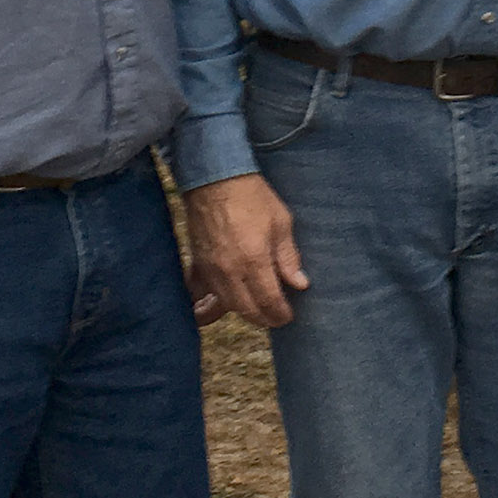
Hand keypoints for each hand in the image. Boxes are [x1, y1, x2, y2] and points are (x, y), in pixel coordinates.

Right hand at [182, 174, 307, 327]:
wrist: (215, 179)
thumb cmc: (251, 196)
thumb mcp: (281, 222)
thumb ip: (289, 257)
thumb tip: (300, 283)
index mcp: (255, 261)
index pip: (269, 302)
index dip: (281, 314)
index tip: (288, 315)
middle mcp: (230, 271)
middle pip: (247, 311)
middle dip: (264, 318)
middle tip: (276, 316)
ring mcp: (211, 270)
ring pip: (226, 306)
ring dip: (243, 311)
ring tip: (256, 308)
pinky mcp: (197, 264)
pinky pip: (202, 294)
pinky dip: (211, 303)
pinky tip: (221, 303)